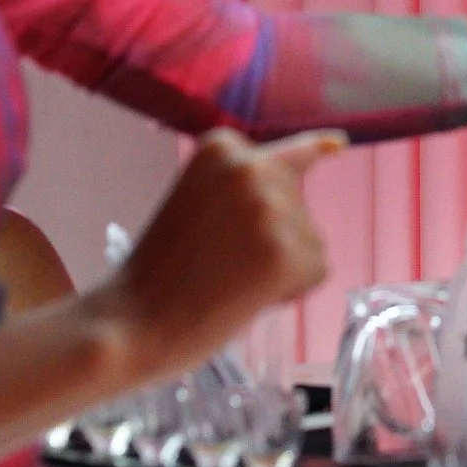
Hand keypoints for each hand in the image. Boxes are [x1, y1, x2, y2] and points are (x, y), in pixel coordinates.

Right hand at [103, 128, 342, 377]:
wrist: (127, 326)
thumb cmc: (161, 269)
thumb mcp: (201, 196)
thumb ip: (252, 175)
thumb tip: (338, 141)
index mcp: (223, 144)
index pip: (291, 158)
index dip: (260, 209)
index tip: (232, 225)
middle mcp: (251, 165)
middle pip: (298, 206)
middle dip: (269, 238)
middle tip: (212, 262)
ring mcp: (269, 208)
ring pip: (310, 241)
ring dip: (278, 267)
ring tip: (222, 281)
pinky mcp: (285, 253)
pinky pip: (315, 272)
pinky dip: (287, 293)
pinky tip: (243, 299)